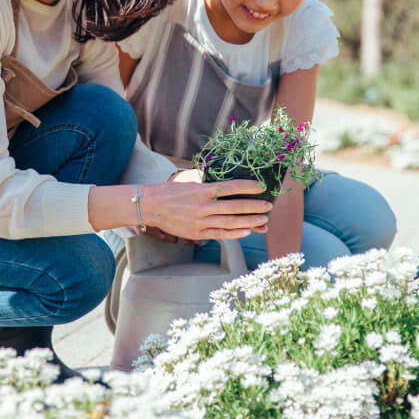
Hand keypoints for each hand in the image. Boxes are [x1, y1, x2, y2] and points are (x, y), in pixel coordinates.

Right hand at [139, 179, 270, 240]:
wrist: (150, 207)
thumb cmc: (171, 192)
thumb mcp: (190, 183)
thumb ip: (208, 186)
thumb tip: (228, 186)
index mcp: (201, 191)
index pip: (229, 187)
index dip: (247, 187)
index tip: (261, 186)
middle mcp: (201, 207)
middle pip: (233, 207)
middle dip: (253, 207)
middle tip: (268, 206)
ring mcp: (199, 222)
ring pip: (229, 222)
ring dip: (248, 221)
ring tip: (262, 219)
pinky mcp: (196, 233)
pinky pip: (219, 234)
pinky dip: (234, 233)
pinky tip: (246, 231)